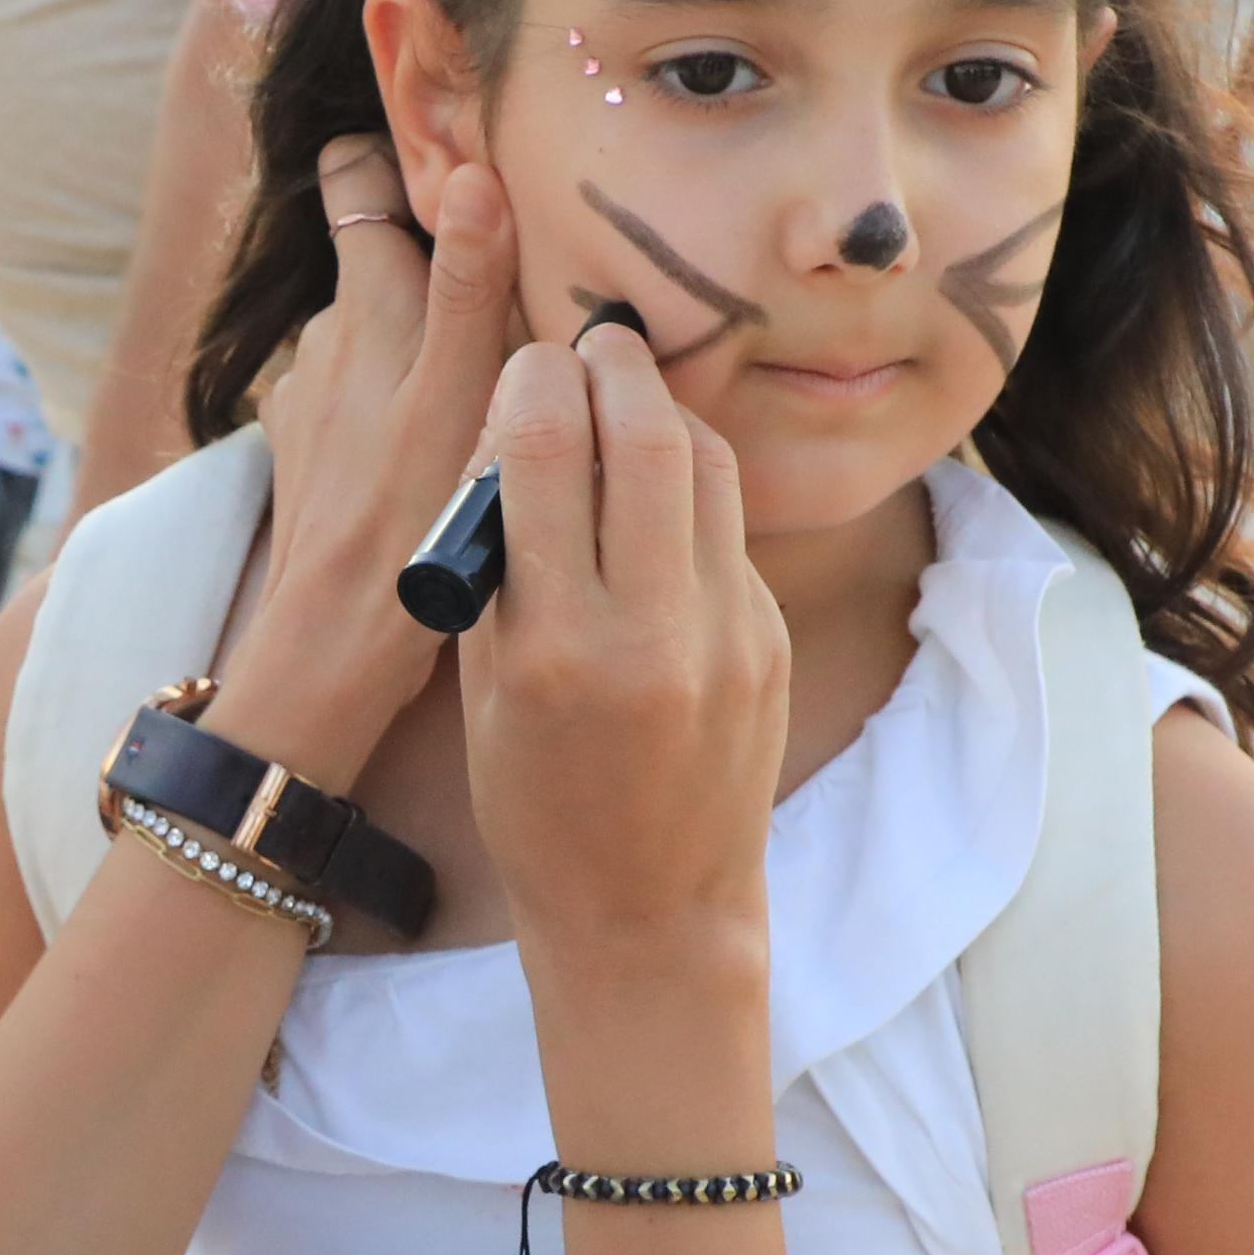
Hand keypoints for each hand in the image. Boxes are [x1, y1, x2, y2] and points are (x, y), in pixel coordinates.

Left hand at [216, 143, 519, 790]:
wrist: (334, 641)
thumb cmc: (415, 517)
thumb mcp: (464, 395)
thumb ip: (470, 285)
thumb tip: (471, 176)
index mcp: (366, 304)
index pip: (355, 179)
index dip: (389, 153)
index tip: (439, 146)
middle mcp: (322, 334)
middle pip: (368, 256)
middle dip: (413, 247)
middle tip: (486, 267)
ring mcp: (303, 394)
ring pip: (359, 329)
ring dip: (400, 334)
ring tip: (465, 372)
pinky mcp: (299, 450)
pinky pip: (345, 395)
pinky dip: (379, 399)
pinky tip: (419, 441)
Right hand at [461, 321, 785, 970]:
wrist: (651, 913)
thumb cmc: (538, 807)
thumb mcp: (484, 692)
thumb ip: (496, 564)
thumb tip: (513, 435)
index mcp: (554, 646)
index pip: (543, 450)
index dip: (532, 382)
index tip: (526, 365)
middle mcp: (650, 632)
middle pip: (642, 431)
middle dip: (611, 365)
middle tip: (591, 341)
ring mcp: (726, 635)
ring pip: (706, 463)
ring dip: (662, 408)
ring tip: (628, 391)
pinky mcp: (769, 641)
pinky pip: (731, 527)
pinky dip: (693, 483)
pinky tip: (661, 484)